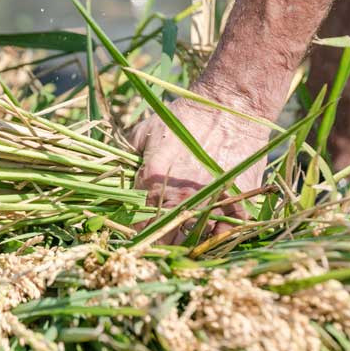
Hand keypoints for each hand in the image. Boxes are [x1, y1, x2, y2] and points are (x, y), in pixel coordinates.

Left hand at [130, 93, 269, 235]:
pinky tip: (213, 231)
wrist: (230, 107)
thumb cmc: (185, 117)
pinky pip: (226, 233)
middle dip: (162, 243)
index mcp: (151, 183)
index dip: (138, 235)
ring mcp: (209, 202)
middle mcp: (180, 198)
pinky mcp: (236, 202)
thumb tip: (113, 178)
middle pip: (166, 240)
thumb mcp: (144, 131)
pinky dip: (219, 236)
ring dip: (190, 243)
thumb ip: (125, 159)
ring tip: (187, 239)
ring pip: (196, 242)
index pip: (138, 227)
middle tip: (164, 240)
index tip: (140, 236)